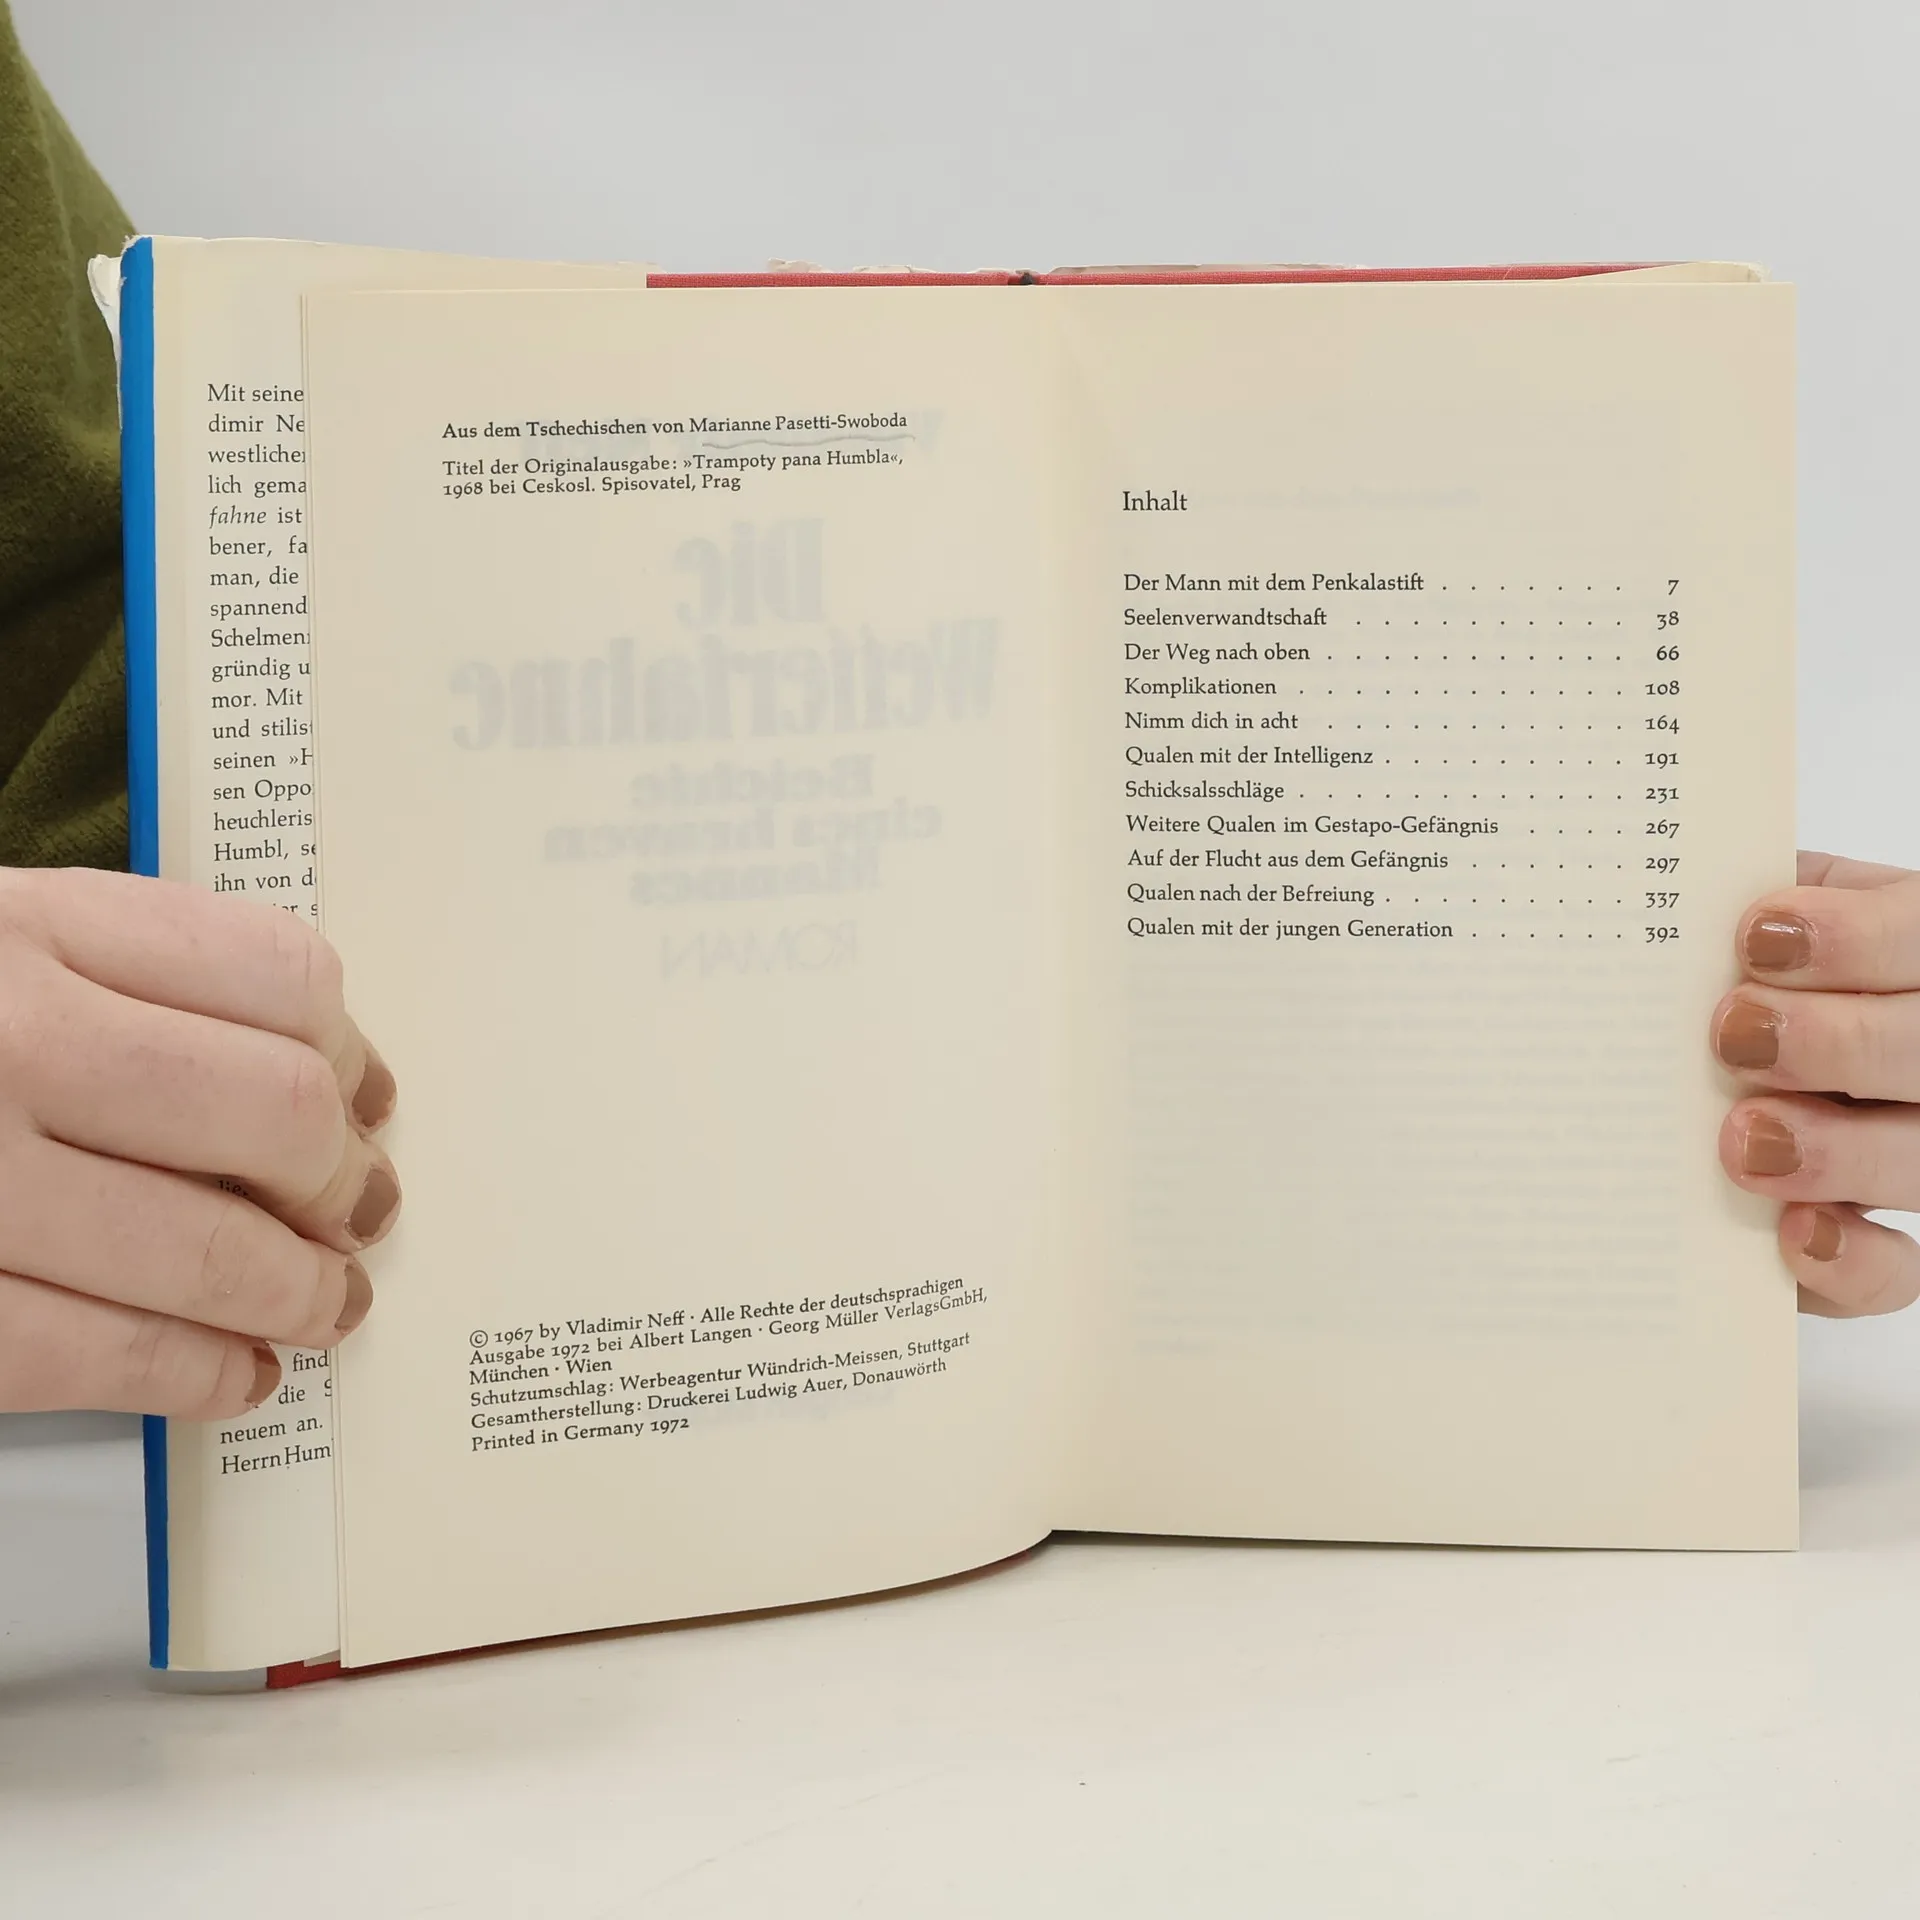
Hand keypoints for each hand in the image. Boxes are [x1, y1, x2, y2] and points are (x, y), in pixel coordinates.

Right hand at [0, 868, 398, 1417]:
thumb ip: (118, 969)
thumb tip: (312, 1064)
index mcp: (23, 923)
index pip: (277, 974)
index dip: (351, 1050)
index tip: (368, 1098)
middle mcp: (1, 1034)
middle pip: (273, 1113)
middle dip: (341, 1181)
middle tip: (360, 1210)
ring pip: (206, 1249)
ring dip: (299, 1293)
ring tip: (326, 1305)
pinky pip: (93, 1354)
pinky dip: (196, 1374)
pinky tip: (234, 1374)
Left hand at [1714, 851, 1919, 1315]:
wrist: (1745, 1065)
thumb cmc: (1758, 985)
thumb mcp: (1762, 927)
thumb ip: (1744, 907)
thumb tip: (1665, 885)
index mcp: (1911, 952)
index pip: (1919, 932)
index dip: (1857, 937)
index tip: (1758, 936)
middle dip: (1836, 1041)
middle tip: (1735, 1034)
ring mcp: (1917, 1149)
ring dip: (1836, 1148)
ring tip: (1743, 1137)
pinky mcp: (1887, 1250)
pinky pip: (1899, 1270)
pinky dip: (1851, 1259)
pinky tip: (1794, 1234)